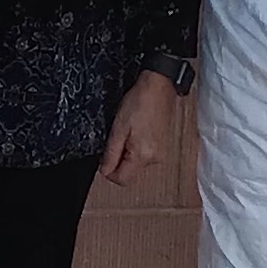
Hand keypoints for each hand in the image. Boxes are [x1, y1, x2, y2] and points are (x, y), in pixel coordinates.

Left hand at [99, 71, 174, 186]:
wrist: (158, 87)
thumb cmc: (140, 102)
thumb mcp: (118, 128)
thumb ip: (110, 153)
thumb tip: (105, 171)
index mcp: (143, 156)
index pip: (122, 180)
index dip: (108, 170)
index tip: (104, 155)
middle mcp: (154, 159)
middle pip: (129, 171)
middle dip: (118, 158)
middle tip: (118, 136)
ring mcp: (160, 152)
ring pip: (135, 162)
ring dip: (127, 151)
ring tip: (129, 129)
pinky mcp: (162, 145)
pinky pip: (143, 154)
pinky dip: (136, 146)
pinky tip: (137, 129)